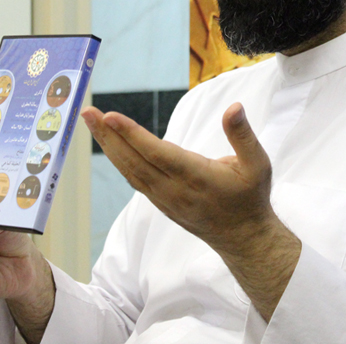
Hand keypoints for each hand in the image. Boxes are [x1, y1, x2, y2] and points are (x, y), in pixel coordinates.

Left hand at [82, 102, 298, 268]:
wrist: (243, 239)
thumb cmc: (250, 198)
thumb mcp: (258, 164)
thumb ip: (242, 135)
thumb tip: (233, 107)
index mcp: (196, 177)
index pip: (157, 153)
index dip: (132, 134)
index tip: (110, 116)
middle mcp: (174, 189)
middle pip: (133, 160)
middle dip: (108, 135)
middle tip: (87, 112)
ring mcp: (164, 199)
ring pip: (129, 170)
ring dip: (108, 145)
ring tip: (92, 122)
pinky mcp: (160, 203)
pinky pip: (134, 179)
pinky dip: (118, 159)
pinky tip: (109, 144)